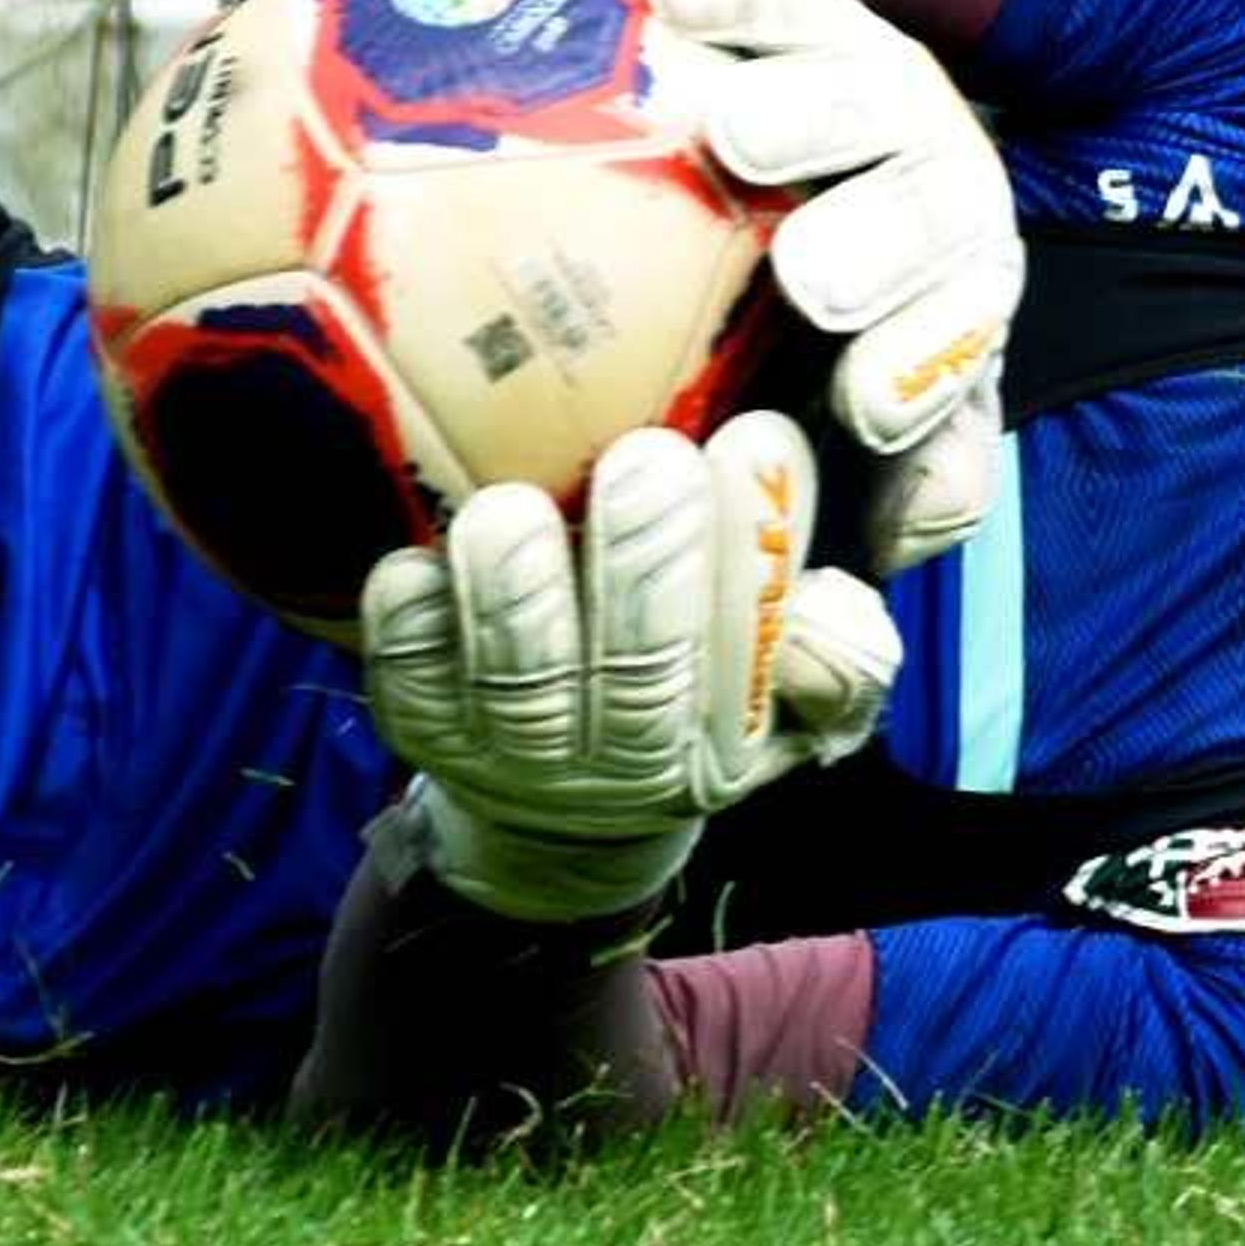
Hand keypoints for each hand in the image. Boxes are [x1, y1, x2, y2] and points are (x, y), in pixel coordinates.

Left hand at [360, 412, 901, 922]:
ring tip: (515, 508)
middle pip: (641, 671)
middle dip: (648, 559)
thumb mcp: (792, 693)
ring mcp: (517, 752)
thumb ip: (835, 649)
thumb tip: (820, 606)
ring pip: (518, 678)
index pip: (759, 652)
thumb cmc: (695, 691)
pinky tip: (420, 555)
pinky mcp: (423, 730)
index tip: (757, 435)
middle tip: (649, 457)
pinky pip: (410, 674)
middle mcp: (626, 761)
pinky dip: (412, 615)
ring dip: (516, 589)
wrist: (559, 810)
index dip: (756, 548)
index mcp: (729, 742)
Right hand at [648, 0, 1022, 575]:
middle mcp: (936, 205)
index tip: (861, 404)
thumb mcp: (804, 459)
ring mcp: (880, 99)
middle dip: (889, 249)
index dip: (924, 375)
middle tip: (810, 281)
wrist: (763, 169)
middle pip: (940, 214)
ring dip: (810, 112)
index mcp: (947, 319)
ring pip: (872, 94)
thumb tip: (808, 633)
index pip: (958, 352)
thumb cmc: (758, 367)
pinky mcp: (810, 11)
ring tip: (727, 128)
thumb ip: (816, 532)